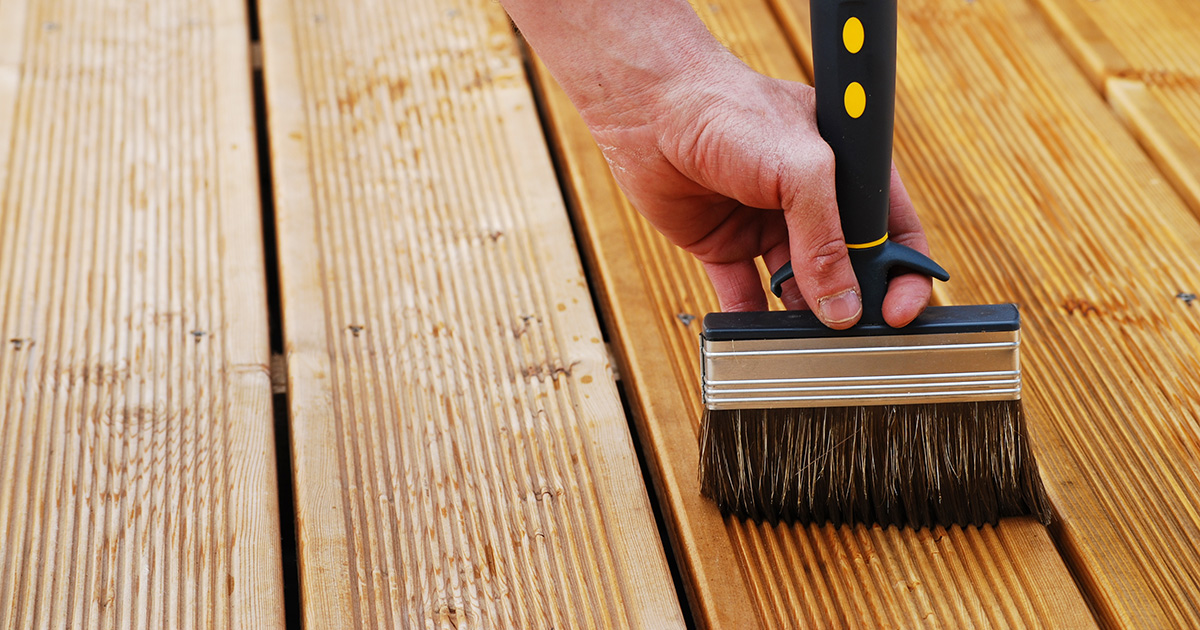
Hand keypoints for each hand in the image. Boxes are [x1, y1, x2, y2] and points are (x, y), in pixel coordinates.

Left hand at [584, 59, 931, 328]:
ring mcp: (766, 223)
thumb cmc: (728, 110)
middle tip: (853, 339)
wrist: (648, 105)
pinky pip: (743, 292)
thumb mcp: (800, 169)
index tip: (901, 311)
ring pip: (797, 286)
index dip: (903, 271)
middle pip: (847, 265)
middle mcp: (810, 199)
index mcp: (844, 169)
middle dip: (853, 302)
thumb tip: (844, 307)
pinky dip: (749, 320)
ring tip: (806, 344)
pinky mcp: (722, 242)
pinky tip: (757, 341)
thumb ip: (825, 238)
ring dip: (803, 317)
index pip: (890, 228)